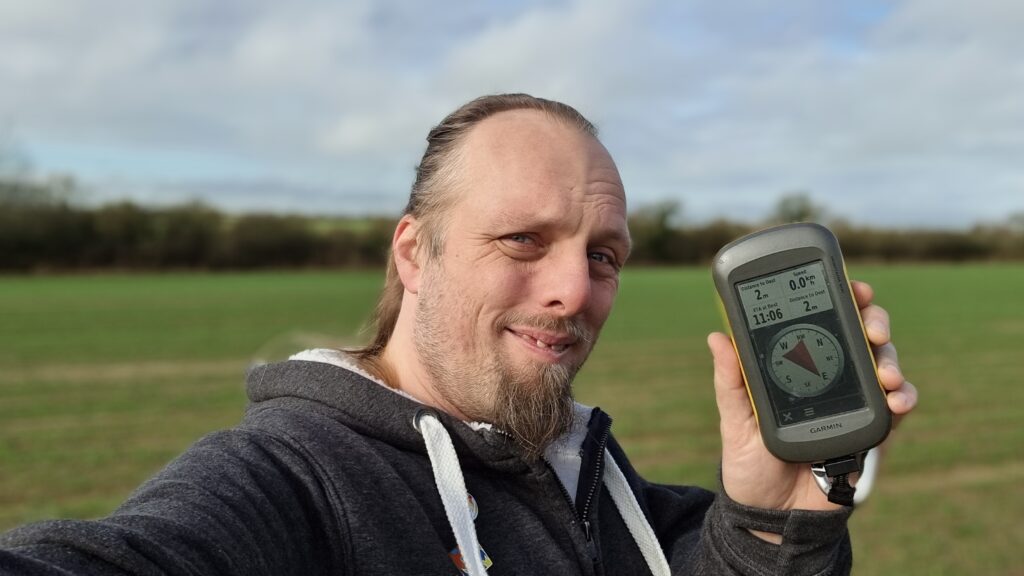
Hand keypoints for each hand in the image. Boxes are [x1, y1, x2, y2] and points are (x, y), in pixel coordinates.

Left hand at [707, 280, 917, 517]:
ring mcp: (855, 402)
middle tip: (872, 326)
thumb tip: (716, 337)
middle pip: (863, 336)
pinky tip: (897, 399)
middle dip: (874, 322)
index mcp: (799, 366)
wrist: (771, 514)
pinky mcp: (871, 431)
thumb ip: (731, 382)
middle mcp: (832, 377)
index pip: (824, 322)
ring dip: (892, 360)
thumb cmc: (751, 463)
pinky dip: (903, 398)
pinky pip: (896, 407)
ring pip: (884, 365)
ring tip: (885, 370)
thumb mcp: (735, 421)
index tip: (851, 286)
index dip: (842, 300)